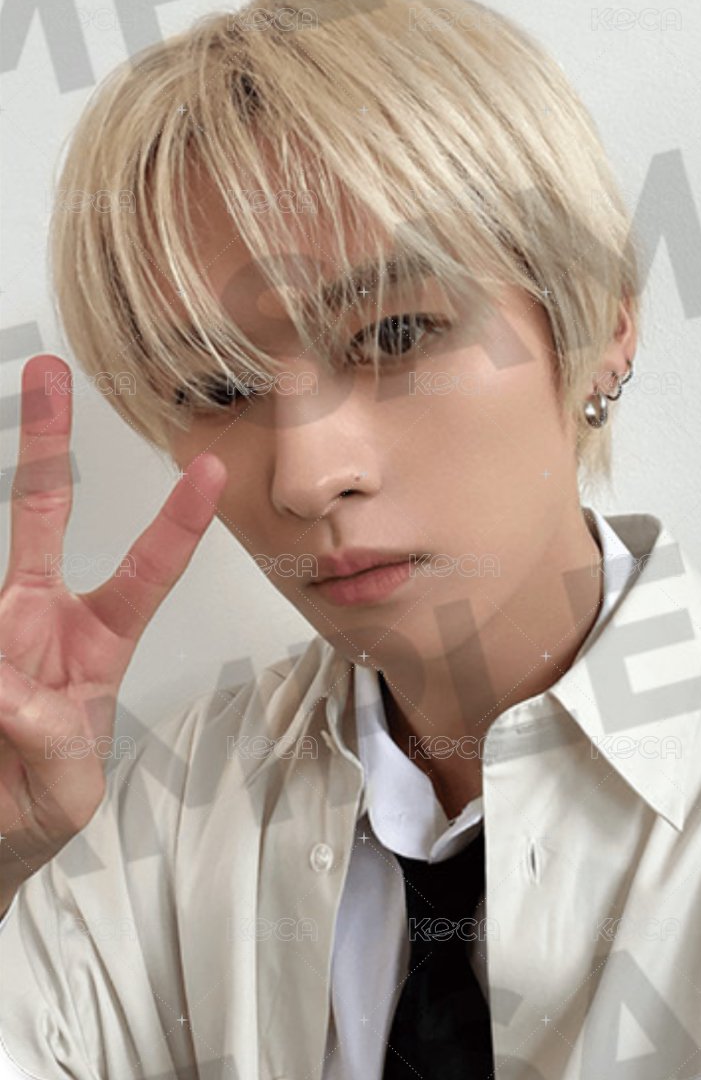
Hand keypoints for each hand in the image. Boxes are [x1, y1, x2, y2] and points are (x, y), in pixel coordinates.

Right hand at [0, 354, 225, 904]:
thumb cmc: (38, 798)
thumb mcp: (69, 787)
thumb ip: (55, 742)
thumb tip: (9, 689)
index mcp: (96, 640)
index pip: (147, 570)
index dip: (178, 522)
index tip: (210, 468)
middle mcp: (37, 617)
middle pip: (42, 514)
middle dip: (44, 441)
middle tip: (48, 372)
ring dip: (4, 652)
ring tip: (11, 712)